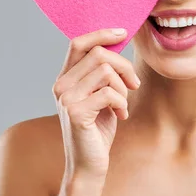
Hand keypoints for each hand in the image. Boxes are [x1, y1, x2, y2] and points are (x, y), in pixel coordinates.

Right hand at [52, 28, 140, 180]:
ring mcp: (66, 99)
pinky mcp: (76, 112)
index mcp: (65, 78)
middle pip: (99, 54)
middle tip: (134, 84)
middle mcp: (61, 85)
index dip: (101, 33)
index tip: (123, 32)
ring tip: (122, 104)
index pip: (79, 43)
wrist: (89, 163)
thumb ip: (103, 71)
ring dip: (123, 88)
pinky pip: (110, 93)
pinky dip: (122, 103)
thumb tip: (119, 40)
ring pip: (106, 71)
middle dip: (124, 66)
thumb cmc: (99, 127)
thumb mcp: (101, 94)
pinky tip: (120, 116)